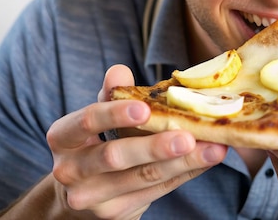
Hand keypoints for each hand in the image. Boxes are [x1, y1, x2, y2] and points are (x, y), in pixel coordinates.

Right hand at [46, 64, 227, 218]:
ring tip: (213, 148)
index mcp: (63, 137)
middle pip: (115, 156)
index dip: (114, 114)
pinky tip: (206, 159)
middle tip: (187, 136)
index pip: (87, 121)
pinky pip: (157, 190)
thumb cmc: (95, 143)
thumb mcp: (98, 117)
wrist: (82, 193)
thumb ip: (110, 95)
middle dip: (154, 147)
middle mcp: (71, 170)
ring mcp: (92, 197)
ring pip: (143, 177)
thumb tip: (120, 71)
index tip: (144, 108)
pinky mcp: (117, 213)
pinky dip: (185, 173)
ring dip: (182, 162)